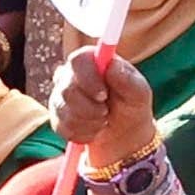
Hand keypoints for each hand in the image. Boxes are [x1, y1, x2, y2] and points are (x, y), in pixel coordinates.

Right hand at [50, 43, 160, 171]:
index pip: (78, 60)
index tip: (103, 95)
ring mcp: (60, 96)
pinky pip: (62, 127)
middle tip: (106, 112)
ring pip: (63, 111)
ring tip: (104, 121)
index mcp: (91, 61)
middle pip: (66, 89)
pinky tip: (94, 130)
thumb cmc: (131, 106)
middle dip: (90, 108)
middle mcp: (70, 74)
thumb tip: (112, 64)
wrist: (124, 134)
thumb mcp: (138, 93)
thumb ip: (127, 78)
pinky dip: (82, 134)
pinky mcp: (56, 117)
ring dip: (89, 122)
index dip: (88, 78)